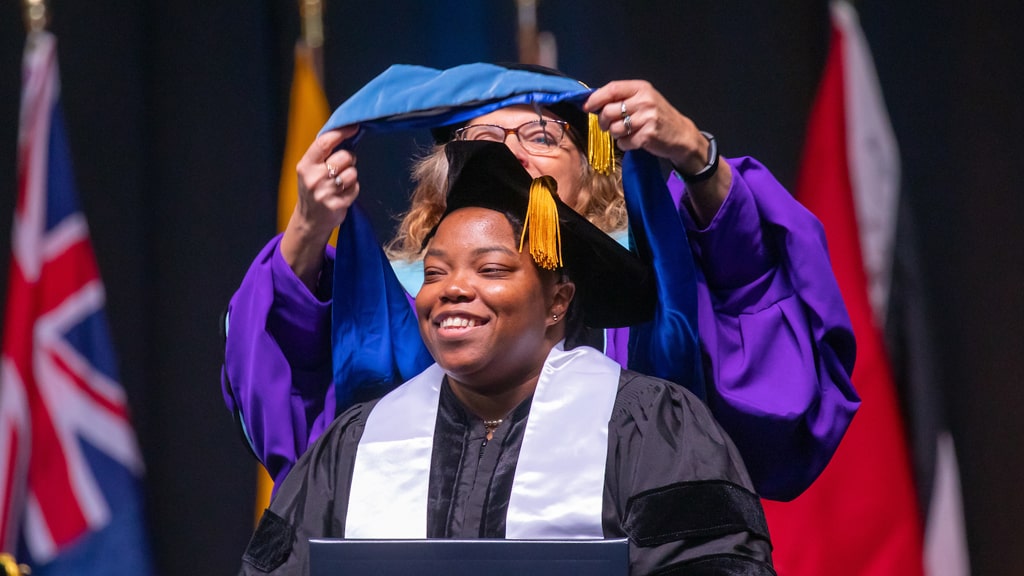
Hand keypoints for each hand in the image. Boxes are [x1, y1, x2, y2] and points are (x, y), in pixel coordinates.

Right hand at [282, 126, 359, 289]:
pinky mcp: (336, 205)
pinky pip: (356, 189)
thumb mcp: (311, 169)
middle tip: (342, 167)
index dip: (342, 132)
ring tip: (340, 183)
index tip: (354, 127)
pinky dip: (353, 190)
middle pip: (345, 157)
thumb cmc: (314, 189)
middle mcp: (313, 178)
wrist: (309, 220)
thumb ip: (324, 153)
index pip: (325, 142)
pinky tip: (342, 194)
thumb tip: (347, 131)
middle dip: (349, 159)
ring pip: (353, 173)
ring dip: (351, 176)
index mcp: (305, 165)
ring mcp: (324, 193)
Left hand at [584, 81, 729, 224]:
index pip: (612, 89)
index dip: (595, 98)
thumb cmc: (658, 117)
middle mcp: (645, 101)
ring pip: (614, 129)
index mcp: (642, 88)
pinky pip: (623, 142)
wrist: (681, 136)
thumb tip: (592, 103)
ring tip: (627, 133)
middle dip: (603, 122)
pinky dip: (625, 144)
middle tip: (607, 126)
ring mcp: (647, 118)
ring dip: (615, 134)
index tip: (586, 107)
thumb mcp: (644, 100)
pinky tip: (635, 141)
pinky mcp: (647, 136)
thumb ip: (622, 98)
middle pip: (608, 111)